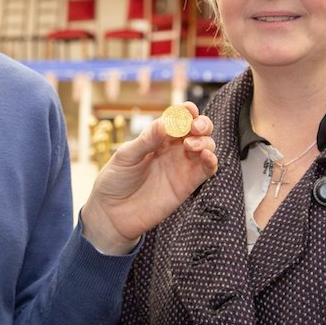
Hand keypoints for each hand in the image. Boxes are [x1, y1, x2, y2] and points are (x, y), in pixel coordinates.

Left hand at [80, 102, 216, 254]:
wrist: (113, 213)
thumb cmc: (115, 180)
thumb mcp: (126, 156)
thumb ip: (146, 141)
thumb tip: (165, 123)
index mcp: (157, 136)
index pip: (177, 117)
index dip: (186, 111)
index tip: (189, 110)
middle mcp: (172, 148)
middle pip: (197, 129)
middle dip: (201, 123)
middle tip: (194, 128)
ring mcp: (182, 165)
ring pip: (206, 146)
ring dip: (205, 141)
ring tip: (190, 146)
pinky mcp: (188, 184)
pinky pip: (207, 169)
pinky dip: (212, 161)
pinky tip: (207, 157)